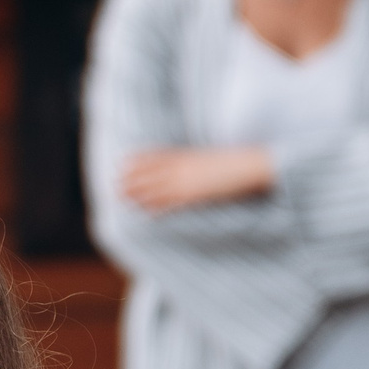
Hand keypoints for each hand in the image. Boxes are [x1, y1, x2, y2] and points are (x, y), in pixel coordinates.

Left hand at [121, 145, 273, 211]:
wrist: (254, 164)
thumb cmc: (235, 163)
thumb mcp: (209, 158)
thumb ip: (194, 161)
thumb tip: (187, 165)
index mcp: (188, 155)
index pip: (158, 156)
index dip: (139, 160)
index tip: (122, 162)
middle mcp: (185, 166)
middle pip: (152, 172)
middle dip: (132, 178)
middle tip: (114, 185)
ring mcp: (189, 180)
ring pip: (157, 187)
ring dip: (138, 193)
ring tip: (121, 198)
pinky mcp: (197, 194)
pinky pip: (174, 203)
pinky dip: (159, 207)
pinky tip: (146, 214)